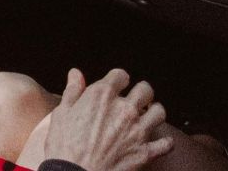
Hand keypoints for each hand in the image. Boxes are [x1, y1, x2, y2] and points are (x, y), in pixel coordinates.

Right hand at [36, 68, 172, 170]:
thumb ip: (72, 91)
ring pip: (159, 112)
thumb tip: (75, 74)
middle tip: (135, 99)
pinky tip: (158, 142)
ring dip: (154, 112)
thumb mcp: (61, 114)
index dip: (118, 79)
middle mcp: (124, 110)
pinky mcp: (145, 152)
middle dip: (141, 92)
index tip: (116, 85)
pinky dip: (164, 143)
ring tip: (147, 116)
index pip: (120, 75)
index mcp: (102, 96)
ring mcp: (137, 131)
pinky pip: (166, 144)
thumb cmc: (65, 147)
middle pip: (145, 90)